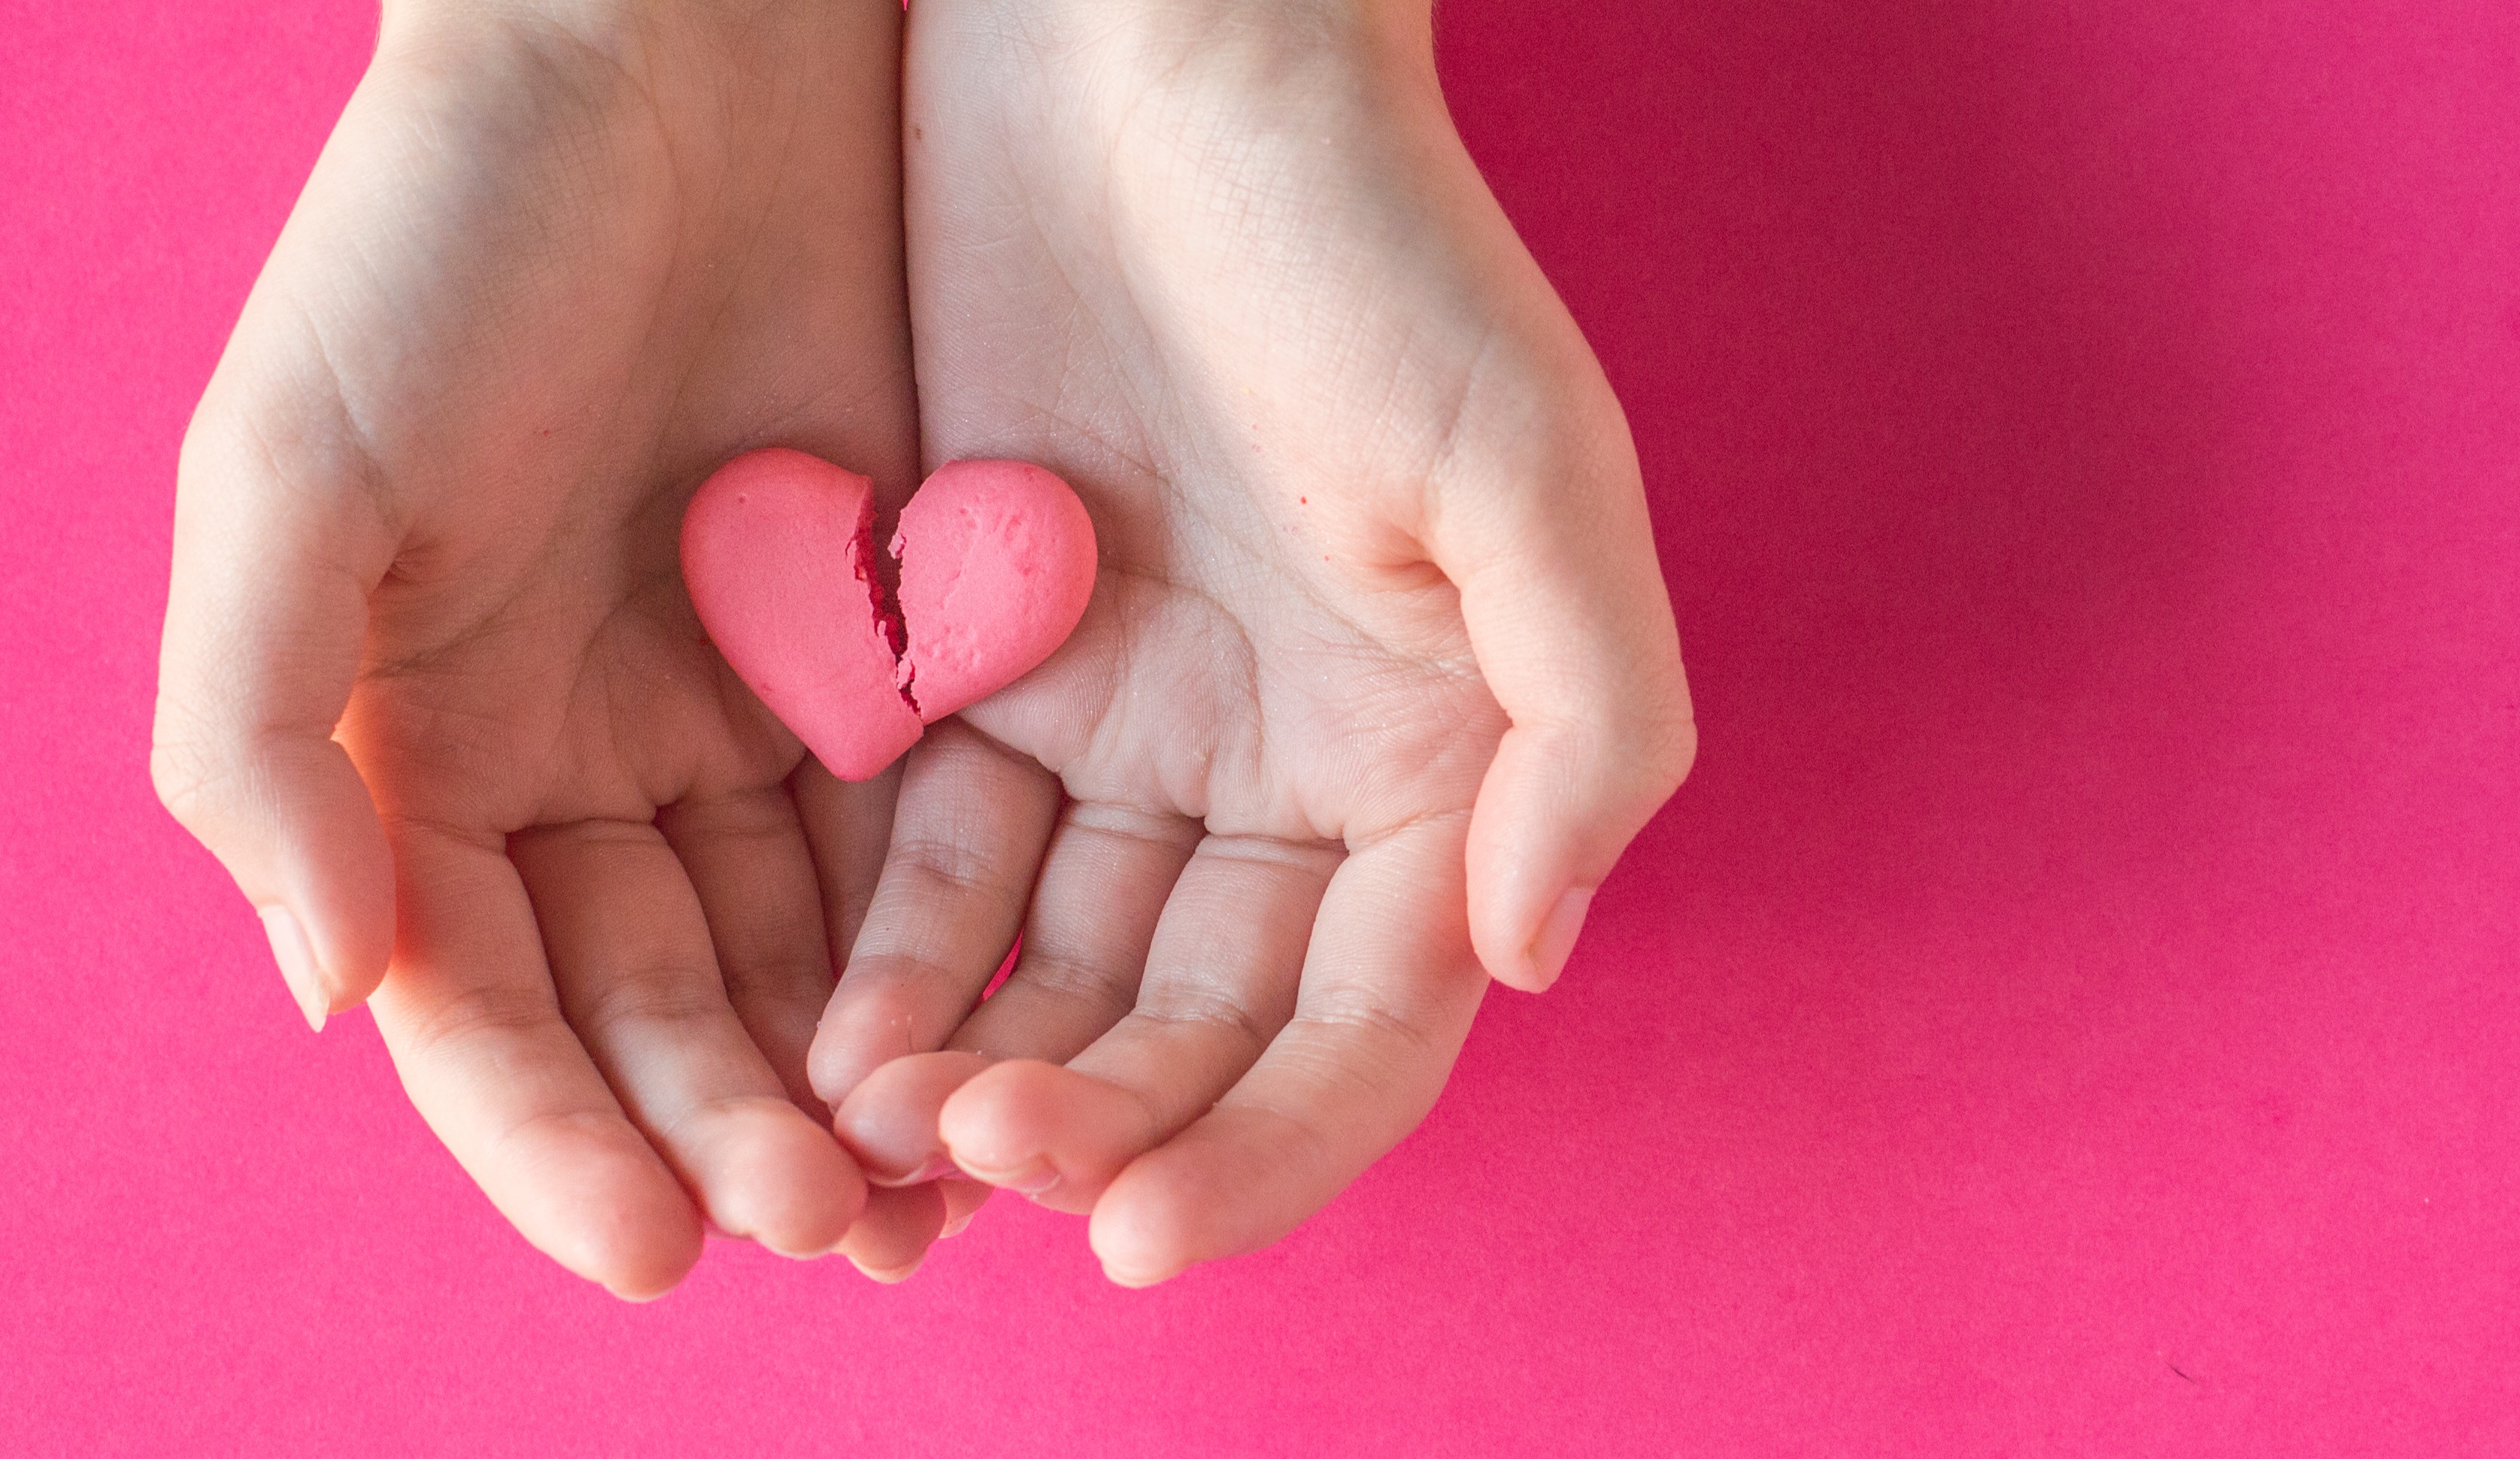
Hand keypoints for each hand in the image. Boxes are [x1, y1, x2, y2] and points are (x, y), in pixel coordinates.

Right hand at [151, 0, 924, 1295]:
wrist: (678, 57)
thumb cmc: (444, 241)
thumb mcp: (295, 470)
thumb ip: (266, 735)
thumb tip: (325, 991)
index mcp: (420, 746)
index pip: (482, 999)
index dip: (556, 1136)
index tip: (655, 1248)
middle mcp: (580, 757)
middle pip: (654, 1001)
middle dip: (732, 1131)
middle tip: (836, 1233)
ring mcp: (739, 711)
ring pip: (800, 950)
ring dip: (853, 1084)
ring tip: (936, 1196)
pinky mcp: (886, 653)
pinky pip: (922, 833)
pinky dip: (952, 947)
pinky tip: (1008, 1041)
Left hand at [813, 0, 1694, 1282]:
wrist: (1144, 54)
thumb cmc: (1367, 243)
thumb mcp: (1531, 468)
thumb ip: (1586, 722)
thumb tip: (1536, 954)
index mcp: (1437, 762)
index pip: (1368, 1028)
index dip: (1267, 1149)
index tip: (1135, 1234)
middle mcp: (1291, 781)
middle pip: (1202, 1031)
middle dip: (1102, 1126)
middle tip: (982, 1167)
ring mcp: (1134, 738)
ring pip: (1059, 975)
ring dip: (985, 1075)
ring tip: (884, 1135)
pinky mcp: (984, 673)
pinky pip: (934, 863)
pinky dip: (895, 958)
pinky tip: (832, 1032)